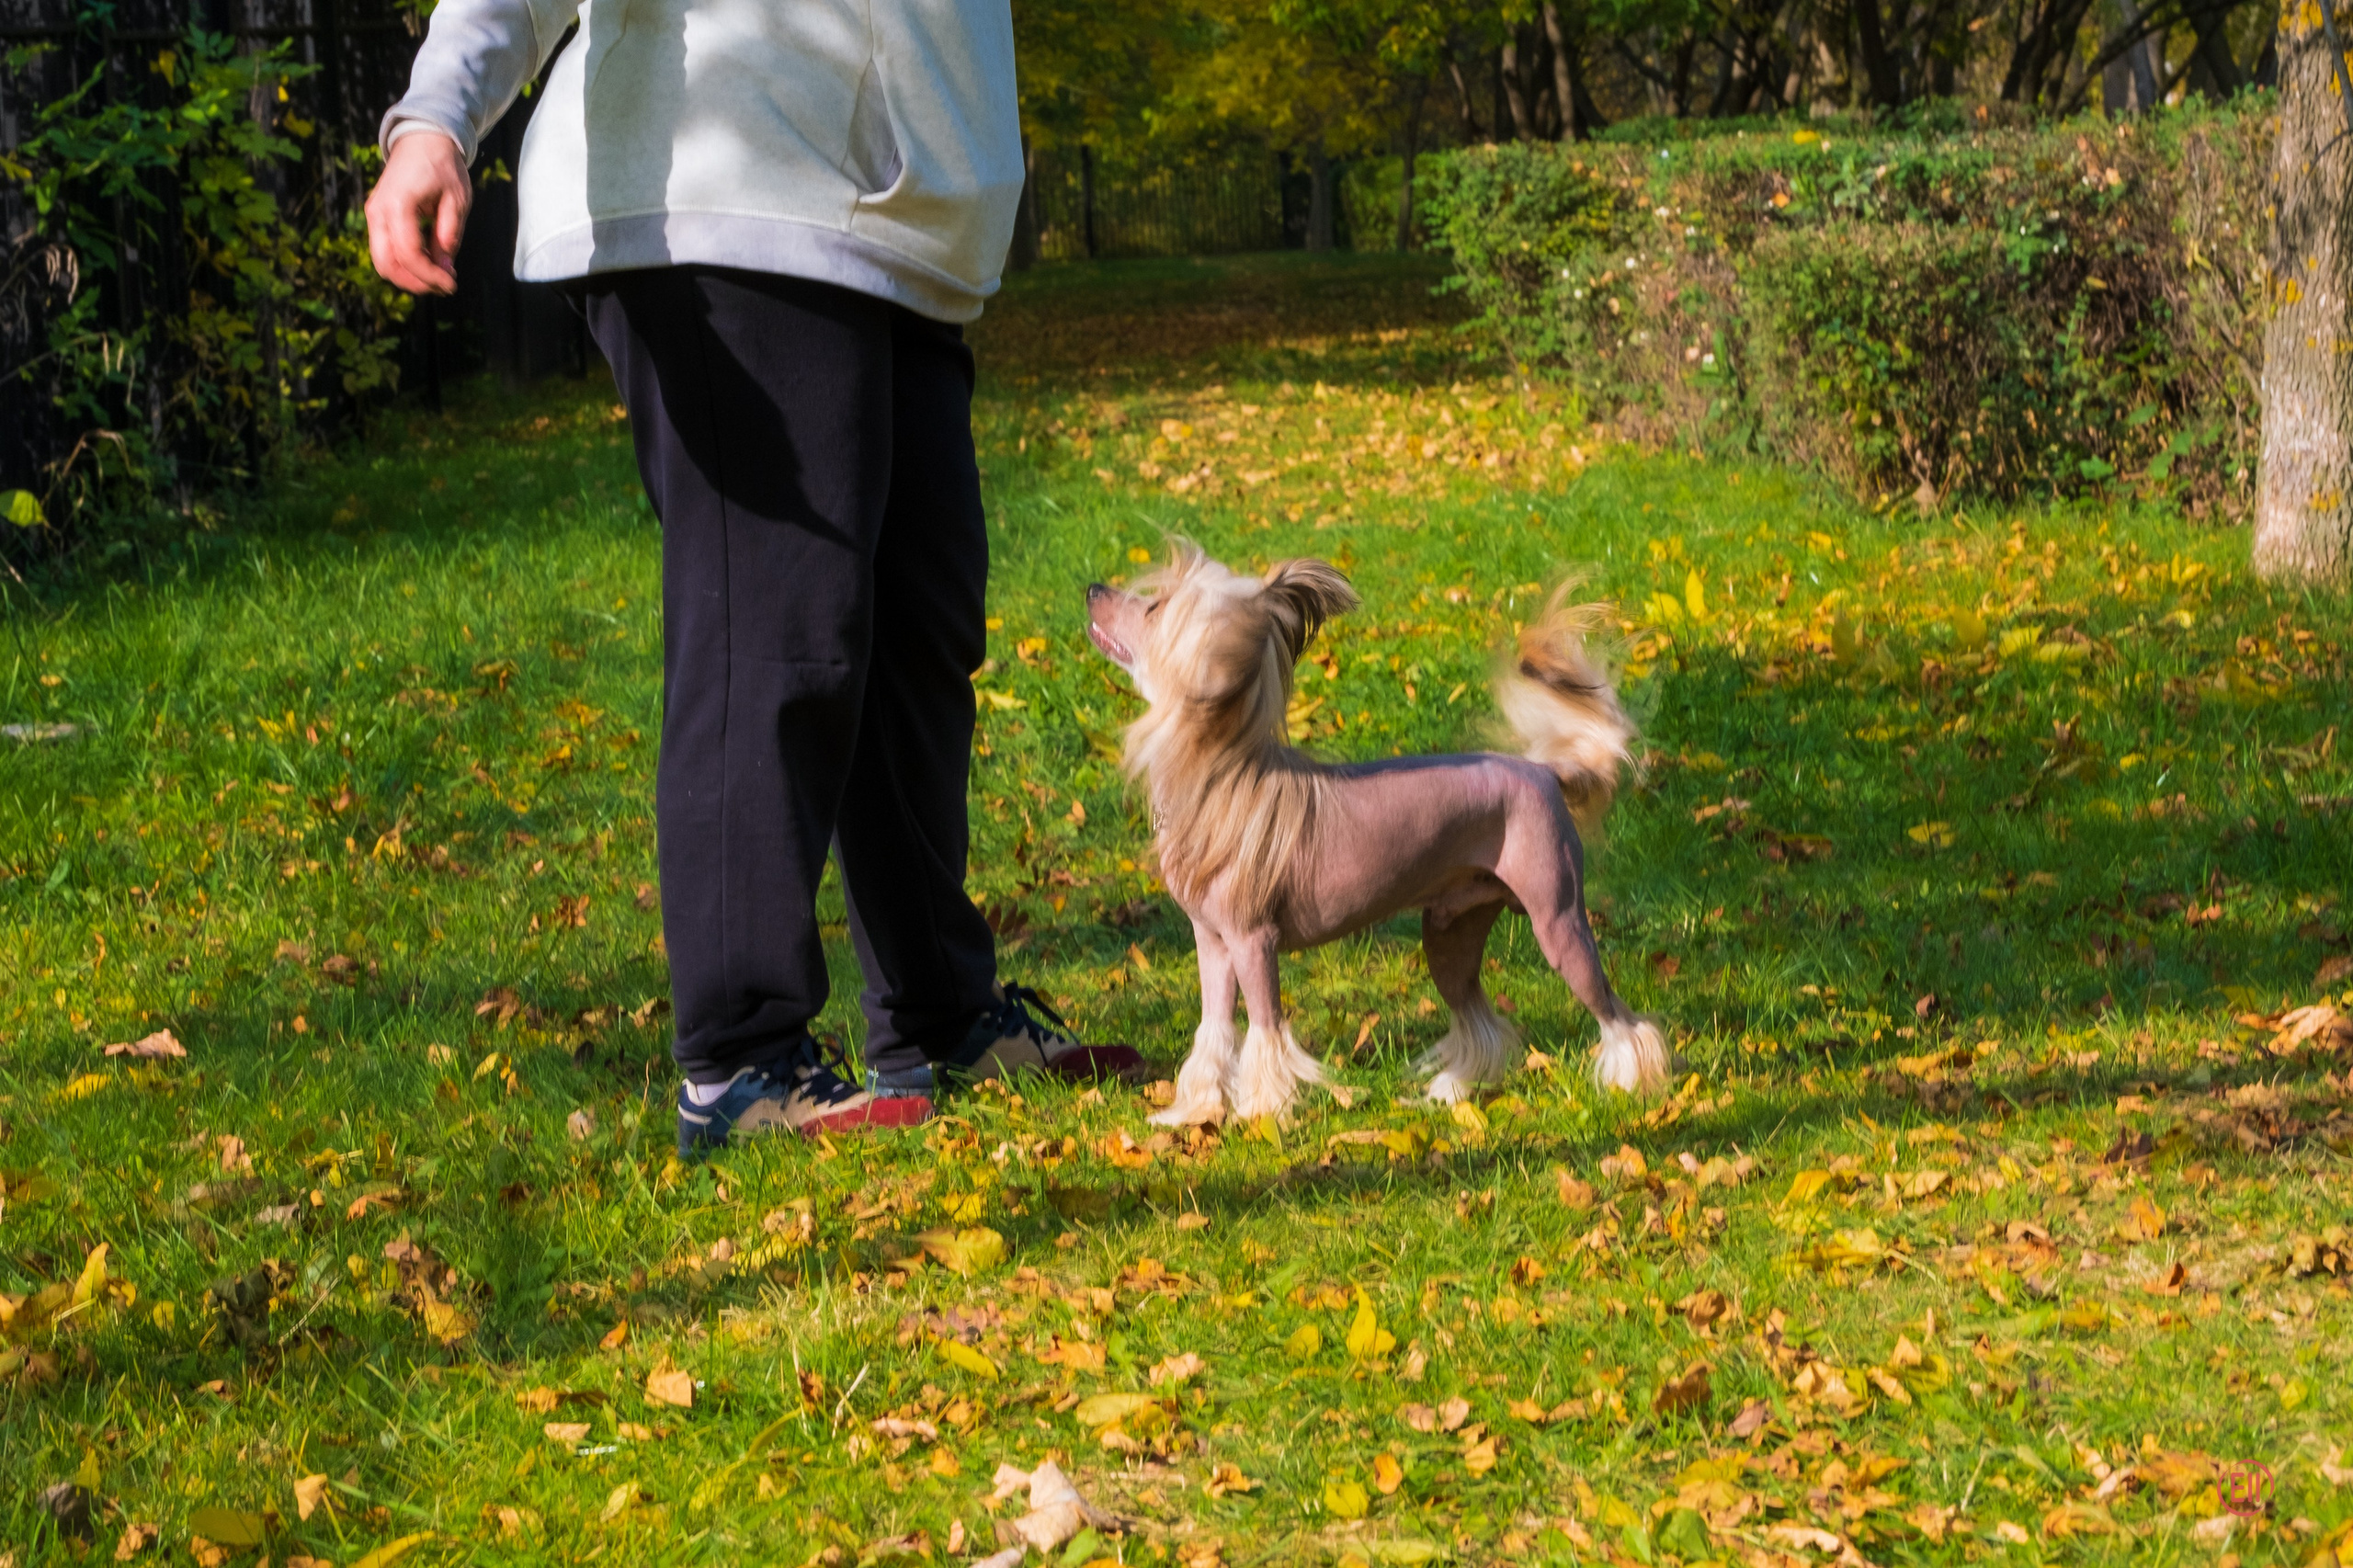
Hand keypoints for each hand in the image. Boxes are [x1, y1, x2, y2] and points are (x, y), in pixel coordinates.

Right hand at [366, 130, 472, 294]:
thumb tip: (445, 269)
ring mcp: (373, 214)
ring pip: (382, 260)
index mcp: (398, 205)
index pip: (409, 254)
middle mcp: (378, 211)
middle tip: (443, 286)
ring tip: (438, 277)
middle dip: (415, 282)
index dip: (430, 275)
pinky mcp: (376, 216)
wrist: (421, 139)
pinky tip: (429, 262)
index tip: (451, 284)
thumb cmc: (443, 166)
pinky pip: (385, 249)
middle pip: (386, 264)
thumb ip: (449, 235)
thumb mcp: (456, 200)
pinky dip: (404, 263)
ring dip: (408, 276)